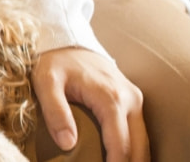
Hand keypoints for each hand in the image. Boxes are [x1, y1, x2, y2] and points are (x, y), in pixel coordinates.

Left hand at [32, 47, 148, 161]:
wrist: (67, 39)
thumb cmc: (55, 61)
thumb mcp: (45, 81)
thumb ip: (55, 112)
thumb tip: (68, 144)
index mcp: (111, 99)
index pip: (121, 145)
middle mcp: (130, 100)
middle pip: (139, 147)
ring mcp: (135, 99)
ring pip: (144, 141)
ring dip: (135, 159)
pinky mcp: (133, 99)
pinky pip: (140, 131)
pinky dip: (135, 149)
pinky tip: (124, 159)